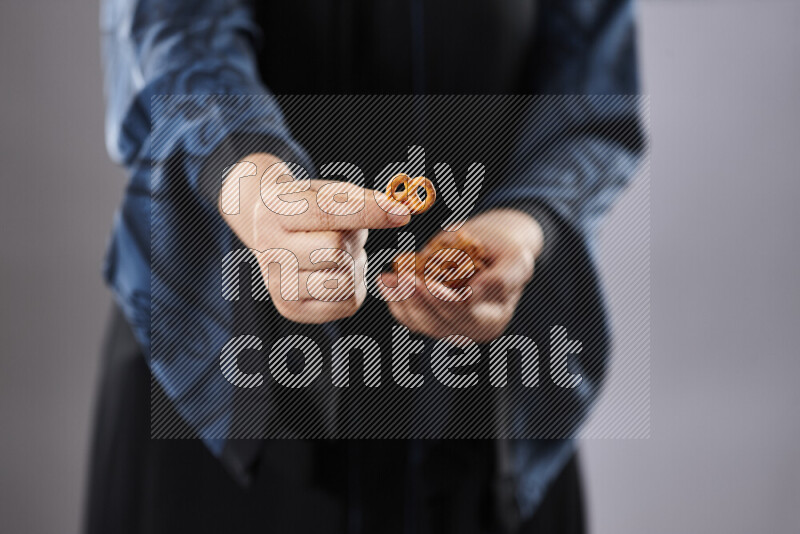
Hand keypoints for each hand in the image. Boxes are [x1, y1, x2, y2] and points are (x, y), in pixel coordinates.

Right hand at [219, 153, 410, 322]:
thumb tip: (399, 212)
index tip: (402, 214)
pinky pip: (346, 304)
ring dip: (355, 267)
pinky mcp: (290, 308)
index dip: (369, 213)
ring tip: (341, 254)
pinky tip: (337, 273)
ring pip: (343, 281)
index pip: (327, 212)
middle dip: (353, 242)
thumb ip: (361, 199)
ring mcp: (277, 283)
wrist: (269, 229)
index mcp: (274, 209)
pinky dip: (354, 288)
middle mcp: (269, 248)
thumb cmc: (308, 206)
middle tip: (346, 235)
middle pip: (336, 250)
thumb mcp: (328, 191)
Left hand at [381, 209, 543, 342]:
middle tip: (403, 279)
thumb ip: (502, 280)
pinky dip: (396, 302)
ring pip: (420, 323)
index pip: (465, 314)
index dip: (443, 300)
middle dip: (418, 301)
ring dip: (402, 301)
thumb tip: (473, 293)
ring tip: (389, 280)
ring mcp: (449, 327)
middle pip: (439, 323)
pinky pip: (410, 318)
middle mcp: (469, 329)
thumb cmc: (507, 251)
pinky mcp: (431, 318)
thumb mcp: (517, 261)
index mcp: (493, 319)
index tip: (425, 283)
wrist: (493, 248)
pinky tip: (386, 284)